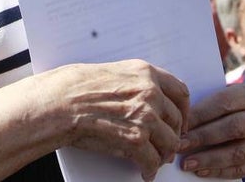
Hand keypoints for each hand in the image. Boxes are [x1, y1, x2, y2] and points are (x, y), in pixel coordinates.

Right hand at [49, 60, 189, 180]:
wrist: (61, 103)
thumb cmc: (78, 87)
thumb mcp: (115, 73)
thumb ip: (137, 84)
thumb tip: (149, 101)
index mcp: (146, 73)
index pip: (180, 92)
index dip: (183, 111)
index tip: (180, 121)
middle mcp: (150, 93)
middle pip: (176, 120)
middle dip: (173, 136)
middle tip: (168, 146)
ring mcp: (145, 116)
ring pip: (170, 142)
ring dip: (163, 155)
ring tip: (156, 161)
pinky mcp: (136, 140)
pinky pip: (152, 160)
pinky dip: (150, 170)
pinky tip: (145, 173)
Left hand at [178, 83, 244, 177]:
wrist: (240, 114)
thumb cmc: (218, 104)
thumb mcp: (214, 94)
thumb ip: (200, 99)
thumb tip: (178, 113)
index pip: (224, 102)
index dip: (200, 114)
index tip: (180, 124)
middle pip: (233, 127)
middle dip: (203, 137)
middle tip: (180, 144)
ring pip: (238, 152)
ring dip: (209, 159)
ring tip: (187, 163)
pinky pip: (240, 169)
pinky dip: (218, 171)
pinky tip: (200, 171)